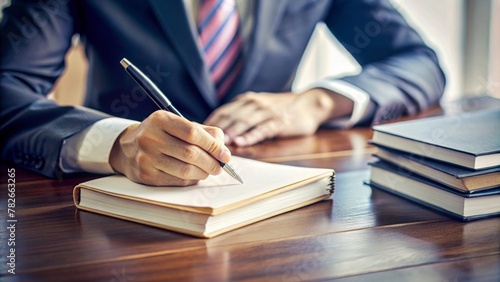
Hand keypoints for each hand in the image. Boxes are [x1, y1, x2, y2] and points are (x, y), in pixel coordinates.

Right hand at [109, 110, 230, 185]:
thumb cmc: (162, 135)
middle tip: (219, 167)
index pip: (193, 133)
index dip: (213, 145)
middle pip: (191, 154)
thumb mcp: (178, 125)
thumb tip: (224, 150)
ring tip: (208, 171)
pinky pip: (177, 181)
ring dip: (203, 173)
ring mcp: (146, 157)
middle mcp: (150, 137)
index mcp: (161, 119)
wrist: (128, 148)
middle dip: (211, 163)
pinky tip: (194, 175)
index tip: (225, 155)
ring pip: (185, 170)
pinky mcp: (146, 175)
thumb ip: (204, 132)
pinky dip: (191, 180)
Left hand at [205, 88, 352, 145]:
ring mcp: (267, 112)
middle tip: (201, 142)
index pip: (222, 111)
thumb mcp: (258, 106)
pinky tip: (241, 143)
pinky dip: (250, 136)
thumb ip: (240, 115)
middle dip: (215, 130)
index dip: (208, 123)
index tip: (195, 134)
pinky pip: (262, 129)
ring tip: (217, 143)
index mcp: (246, 100)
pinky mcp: (279, 122)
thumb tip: (217, 130)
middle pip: (230, 117)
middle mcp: (254, 103)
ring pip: (244, 122)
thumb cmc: (279, 109)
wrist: (308, 104)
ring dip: (230, 133)